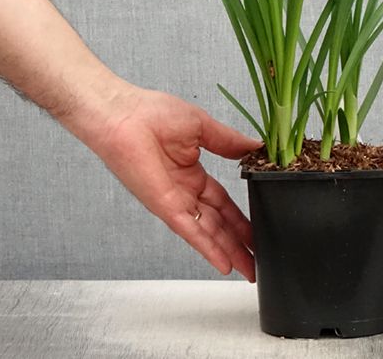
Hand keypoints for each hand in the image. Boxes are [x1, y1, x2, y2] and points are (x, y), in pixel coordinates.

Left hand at [71, 82, 261, 281]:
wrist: (122, 116)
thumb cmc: (152, 113)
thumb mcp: (201, 126)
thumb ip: (228, 141)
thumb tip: (255, 147)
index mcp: (191, 171)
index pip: (222, 201)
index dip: (240, 216)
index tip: (260, 225)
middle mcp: (184, 191)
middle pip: (218, 222)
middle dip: (239, 241)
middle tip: (259, 258)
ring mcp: (175, 201)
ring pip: (209, 232)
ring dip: (229, 251)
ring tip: (250, 269)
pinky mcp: (165, 207)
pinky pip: (191, 231)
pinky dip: (208, 248)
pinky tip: (224, 264)